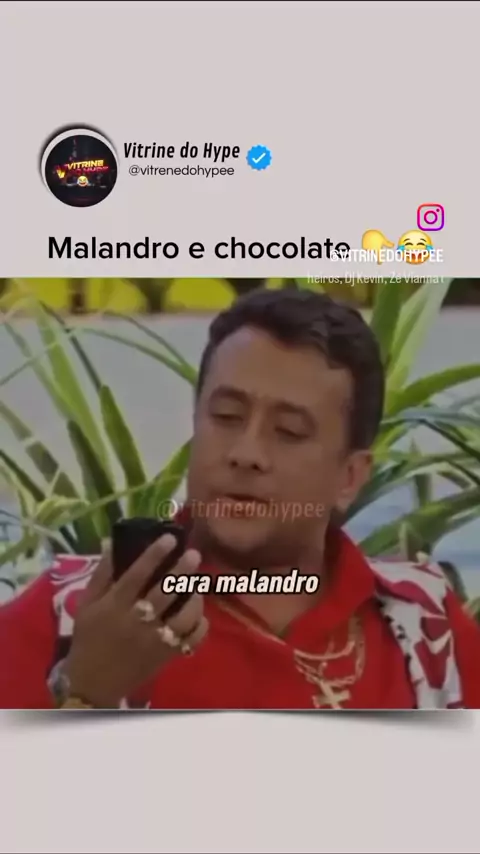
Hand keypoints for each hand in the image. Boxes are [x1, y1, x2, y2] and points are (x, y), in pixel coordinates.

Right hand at [62, 534, 207, 707]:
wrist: (93, 683)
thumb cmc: (89, 637)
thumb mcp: (87, 604)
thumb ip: (101, 574)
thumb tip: (112, 542)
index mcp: (115, 606)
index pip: (136, 575)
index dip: (154, 554)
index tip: (169, 538)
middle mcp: (136, 621)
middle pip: (163, 593)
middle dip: (181, 571)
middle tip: (194, 554)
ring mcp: (154, 641)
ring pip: (182, 617)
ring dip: (193, 598)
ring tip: (197, 586)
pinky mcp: (165, 656)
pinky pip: (191, 640)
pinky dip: (200, 626)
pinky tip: (199, 614)